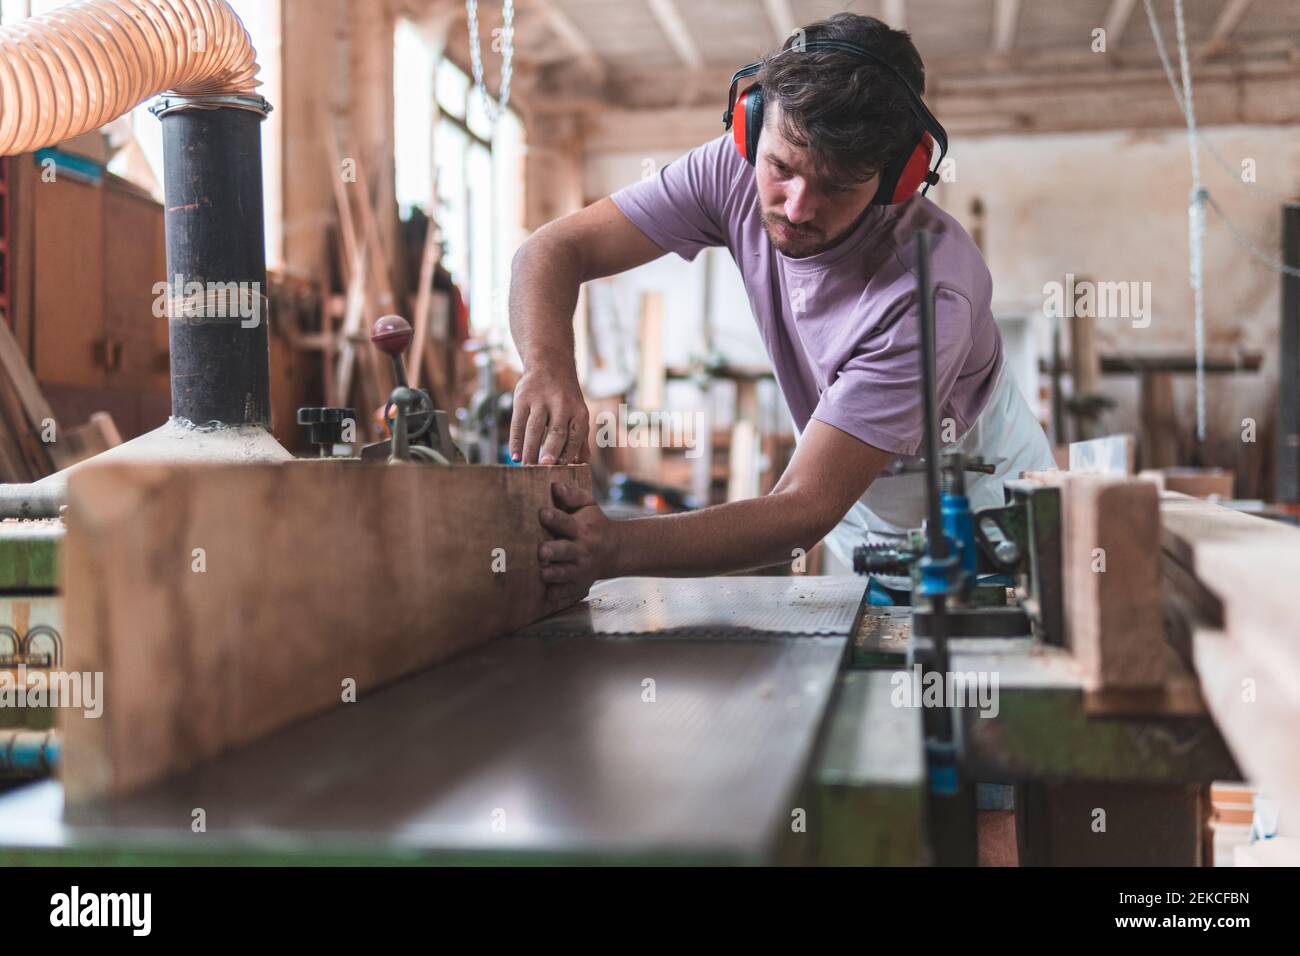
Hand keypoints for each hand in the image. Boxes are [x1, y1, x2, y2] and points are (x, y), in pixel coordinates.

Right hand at [510, 369, 589, 464]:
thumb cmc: (566, 398)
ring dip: (531, 449)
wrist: (550, 364)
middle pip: (556, 432)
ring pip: (535, 428)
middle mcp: (562, 405)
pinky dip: (516, 441)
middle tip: (544, 467)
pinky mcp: (523, 398)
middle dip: (551, 450)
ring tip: (528, 466)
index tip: (560, 470)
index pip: (575, 437)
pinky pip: (518, 423)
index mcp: (579, 412)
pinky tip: (515, 456)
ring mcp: (541, 400)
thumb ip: (580, 439)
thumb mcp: (578, 414)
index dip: (568, 454)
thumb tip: (583, 465)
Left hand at [537, 481, 613, 609]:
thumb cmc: (595, 523)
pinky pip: (568, 593)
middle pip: (565, 551)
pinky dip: (558, 595)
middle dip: (553, 552)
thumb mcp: (589, 504)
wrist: (615, 550)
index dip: (555, 518)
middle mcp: (582, 550)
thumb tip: (555, 486)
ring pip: (565, 574)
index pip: (566, 522)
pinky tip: (548, 593)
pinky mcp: (578, 585)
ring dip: (554, 574)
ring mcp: (580, 570)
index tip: (542, 513)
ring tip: (543, 572)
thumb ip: (572, 495)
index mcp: (582, 529)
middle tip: (542, 551)